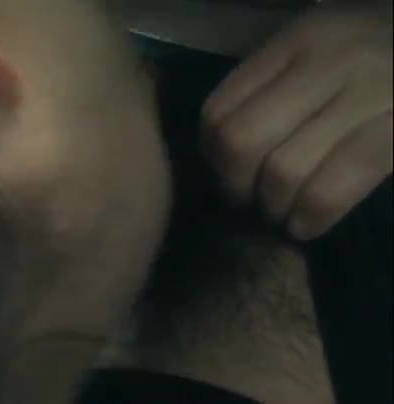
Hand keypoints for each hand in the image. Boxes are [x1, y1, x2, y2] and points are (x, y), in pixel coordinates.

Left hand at [201, 2, 391, 239]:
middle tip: (249, 200)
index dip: (211, 156)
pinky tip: (305, 225)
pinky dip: (308, 217)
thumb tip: (219, 151)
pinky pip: (331, 189)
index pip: (220, 110)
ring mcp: (370, 95)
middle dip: (236, 185)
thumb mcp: (321, 52)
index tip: (225, 174)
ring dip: (273, 207)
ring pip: (283, 170)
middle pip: (241, 141)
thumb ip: (273, 87)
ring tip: (280, 214)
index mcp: (296, 41)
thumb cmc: (379, 56)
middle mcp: (329, 61)